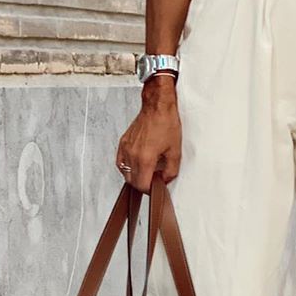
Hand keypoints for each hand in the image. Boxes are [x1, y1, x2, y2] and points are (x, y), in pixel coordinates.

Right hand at [116, 75, 181, 192]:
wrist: (157, 106)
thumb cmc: (166, 123)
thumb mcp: (175, 150)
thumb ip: (171, 170)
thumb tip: (166, 179)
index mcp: (144, 158)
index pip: (142, 185)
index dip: (150, 190)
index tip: (156, 187)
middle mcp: (132, 154)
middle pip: (132, 181)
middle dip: (143, 184)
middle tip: (154, 179)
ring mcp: (125, 148)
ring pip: (125, 172)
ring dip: (135, 176)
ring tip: (147, 170)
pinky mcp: (123, 143)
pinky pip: (120, 162)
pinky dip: (127, 167)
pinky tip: (136, 164)